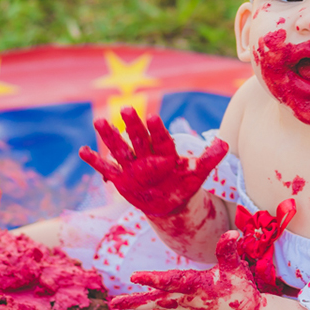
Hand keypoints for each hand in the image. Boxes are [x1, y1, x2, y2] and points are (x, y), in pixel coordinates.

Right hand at [79, 107, 227, 218]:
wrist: (170, 201)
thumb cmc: (184, 183)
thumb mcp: (199, 173)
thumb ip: (210, 158)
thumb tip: (226, 144)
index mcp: (165, 151)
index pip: (161, 138)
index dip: (157, 129)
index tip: (152, 117)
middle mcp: (147, 155)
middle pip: (138, 138)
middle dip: (132, 125)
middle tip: (125, 109)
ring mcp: (132, 166)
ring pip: (120, 149)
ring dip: (110, 137)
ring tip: (99, 121)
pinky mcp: (121, 179)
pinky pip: (106, 169)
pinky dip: (95, 161)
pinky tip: (82, 151)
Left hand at [109, 231, 262, 309]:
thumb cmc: (242, 291)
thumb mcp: (237, 268)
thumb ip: (229, 251)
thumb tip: (233, 233)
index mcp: (197, 287)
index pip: (171, 281)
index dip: (152, 278)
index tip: (133, 277)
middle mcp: (188, 302)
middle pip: (156, 301)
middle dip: (134, 303)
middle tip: (113, 304)